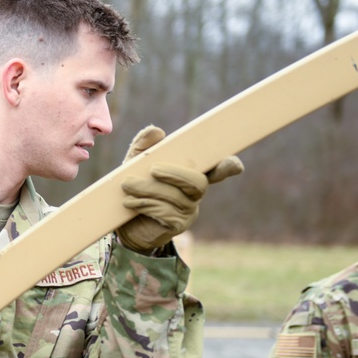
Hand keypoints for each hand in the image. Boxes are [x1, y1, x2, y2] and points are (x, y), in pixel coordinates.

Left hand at [117, 125, 243, 252]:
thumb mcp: (134, 163)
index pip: (216, 169)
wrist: (122, 222)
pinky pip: (166, 213)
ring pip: (177, 198)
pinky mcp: (177, 226)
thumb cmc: (134, 188)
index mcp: (190, 174)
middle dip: (176, 174)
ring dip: (150, 189)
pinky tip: (130, 202)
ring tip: (128, 185)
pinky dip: (146, 205)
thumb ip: (144, 146)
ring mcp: (189, 211)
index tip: (235, 164)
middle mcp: (194, 193)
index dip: (227, 167)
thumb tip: (156, 131)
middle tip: (153, 170)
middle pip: (198, 183)